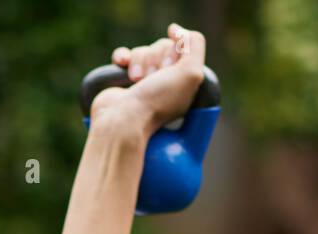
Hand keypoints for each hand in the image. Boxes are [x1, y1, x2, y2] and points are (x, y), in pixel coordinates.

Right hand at [91, 23, 207, 137]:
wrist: (123, 119)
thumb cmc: (156, 100)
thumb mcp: (191, 73)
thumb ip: (194, 44)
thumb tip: (175, 29)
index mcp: (183, 82)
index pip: (182, 48)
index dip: (175, 52)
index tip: (169, 69)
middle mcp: (165, 81)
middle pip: (162, 46)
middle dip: (156, 58)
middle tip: (152, 78)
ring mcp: (144, 81)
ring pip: (144, 50)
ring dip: (140, 61)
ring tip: (137, 80)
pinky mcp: (123, 80)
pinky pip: (124, 55)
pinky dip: (123, 57)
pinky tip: (122, 65)